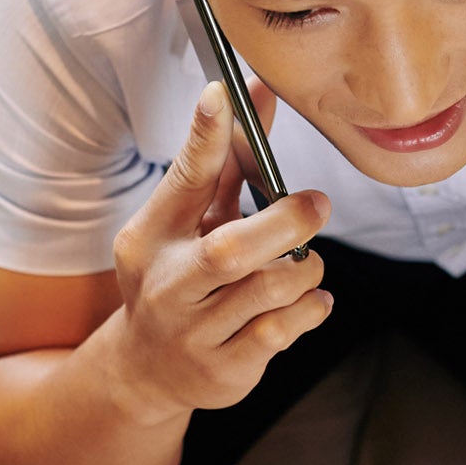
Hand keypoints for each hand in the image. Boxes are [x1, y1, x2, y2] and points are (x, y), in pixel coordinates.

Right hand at [106, 79, 333, 424]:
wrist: (148, 371)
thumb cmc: (179, 278)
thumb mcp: (186, 225)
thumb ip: (222, 165)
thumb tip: (254, 94)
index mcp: (152, 238)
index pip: (181, 180)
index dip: (204, 137)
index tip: (222, 93)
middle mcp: (166, 285)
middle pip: (230, 249)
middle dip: (286, 223)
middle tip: (317, 205)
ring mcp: (192, 331)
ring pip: (269, 290)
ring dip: (304, 270)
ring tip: (306, 265)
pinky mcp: (224, 367)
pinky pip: (284, 330)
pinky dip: (310, 309)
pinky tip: (310, 301)